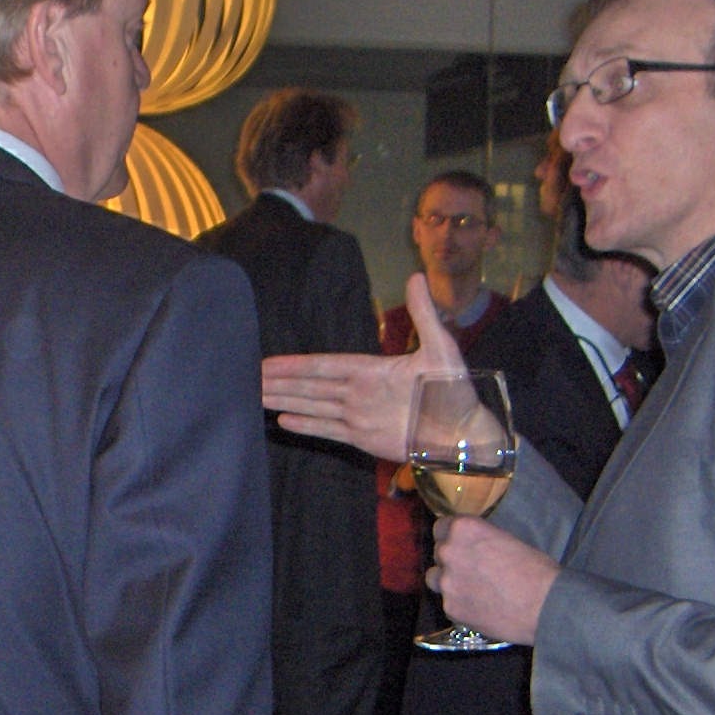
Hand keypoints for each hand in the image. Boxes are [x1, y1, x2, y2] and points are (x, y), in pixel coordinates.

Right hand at [260, 275, 466, 458]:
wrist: (464, 435)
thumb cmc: (455, 391)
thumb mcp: (441, 348)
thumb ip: (423, 314)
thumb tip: (417, 275)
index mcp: (371, 370)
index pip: (325, 366)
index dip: (296, 365)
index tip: (269, 362)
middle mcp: (359, 392)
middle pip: (311, 386)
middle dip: (281, 382)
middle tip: (250, 379)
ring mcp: (359, 416)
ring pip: (313, 406)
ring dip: (286, 400)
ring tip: (257, 396)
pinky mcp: (364, 439)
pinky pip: (328, 430)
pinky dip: (306, 425)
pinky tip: (283, 420)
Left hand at [430, 516, 559, 646]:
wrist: (545, 606)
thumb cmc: (536, 570)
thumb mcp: (508, 540)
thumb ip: (481, 540)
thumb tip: (474, 545)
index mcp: (464, 529)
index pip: (441, 527)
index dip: (451, 536)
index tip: (460, 544)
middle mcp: (450, 552)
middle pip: (439, 552)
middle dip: (452, 559)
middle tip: (472, 569)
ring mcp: (447, 582)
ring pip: (435, 578)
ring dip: (448, 580)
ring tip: (470, 588)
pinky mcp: (451, 608)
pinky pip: (448, 602)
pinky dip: (460, 604)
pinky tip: (480, 607)